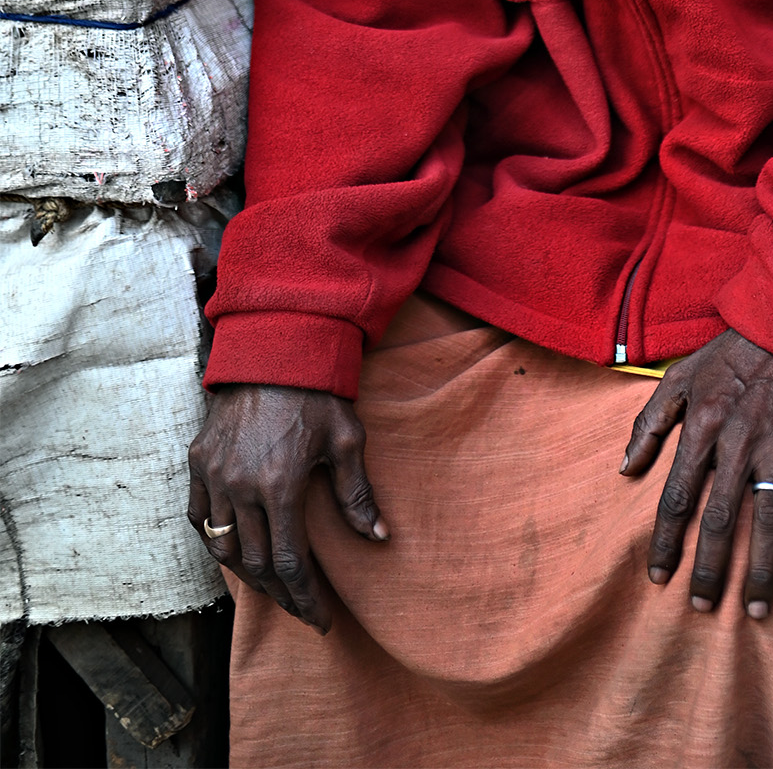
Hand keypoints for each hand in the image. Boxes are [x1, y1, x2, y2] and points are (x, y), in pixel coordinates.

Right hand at [187, 385, 387, 633]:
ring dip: (246, 575)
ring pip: (222, 546)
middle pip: (255, 564)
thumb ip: (357, 493)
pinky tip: (233, 550)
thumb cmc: (318, 391)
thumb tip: (378, 538)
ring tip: (271, 588)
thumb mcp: (348, 439)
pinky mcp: (199, 460)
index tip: (320, 620)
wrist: (275, 346)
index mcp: (281, 485)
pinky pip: (199, 517)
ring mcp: (215, 475)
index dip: (305, 599)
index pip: (288, 563)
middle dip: (281, 594)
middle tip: (301, 609)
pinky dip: (214, 540)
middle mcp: (241, 486)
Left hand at [619, 329, 772, 619]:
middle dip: (710, 568)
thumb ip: (649, 423)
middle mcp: (739, 441)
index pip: (678, 495)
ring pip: (770, 519)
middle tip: (702, 607)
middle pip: (721, 518)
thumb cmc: (726, 354)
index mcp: (702, 425)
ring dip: (763, 568)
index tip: (658, 576)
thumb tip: (625, 469)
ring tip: (755, 610)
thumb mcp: (677, 377)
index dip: (665, 540)